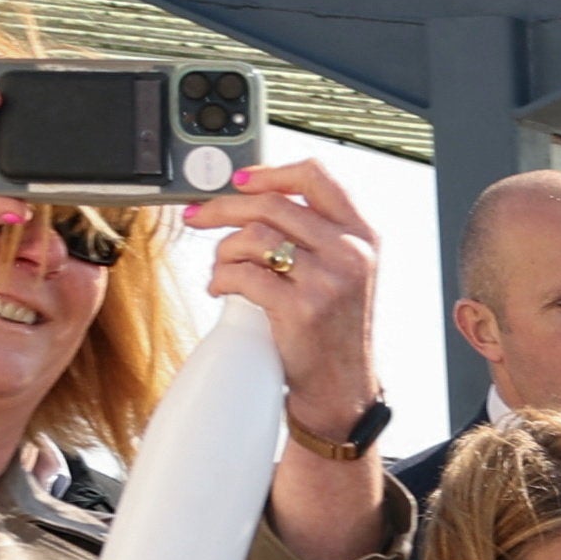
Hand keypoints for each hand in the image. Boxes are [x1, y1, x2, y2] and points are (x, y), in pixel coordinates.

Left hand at [182, 157, 381, 433]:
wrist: (341, 386)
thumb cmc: (333, 326)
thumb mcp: (344, 270)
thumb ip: (315, 232)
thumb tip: (254, 196)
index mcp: (362, 235)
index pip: (316, 177)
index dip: (270, 173)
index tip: (239, 181)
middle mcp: (350, 253)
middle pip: (272, 204)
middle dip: (223, 208)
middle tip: (198, 216)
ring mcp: (327, 281)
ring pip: (253, 238)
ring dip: (222, 250)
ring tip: (220, 268)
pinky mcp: (300, 309)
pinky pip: (243, 275)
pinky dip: (221, 279)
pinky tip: (220, 289)